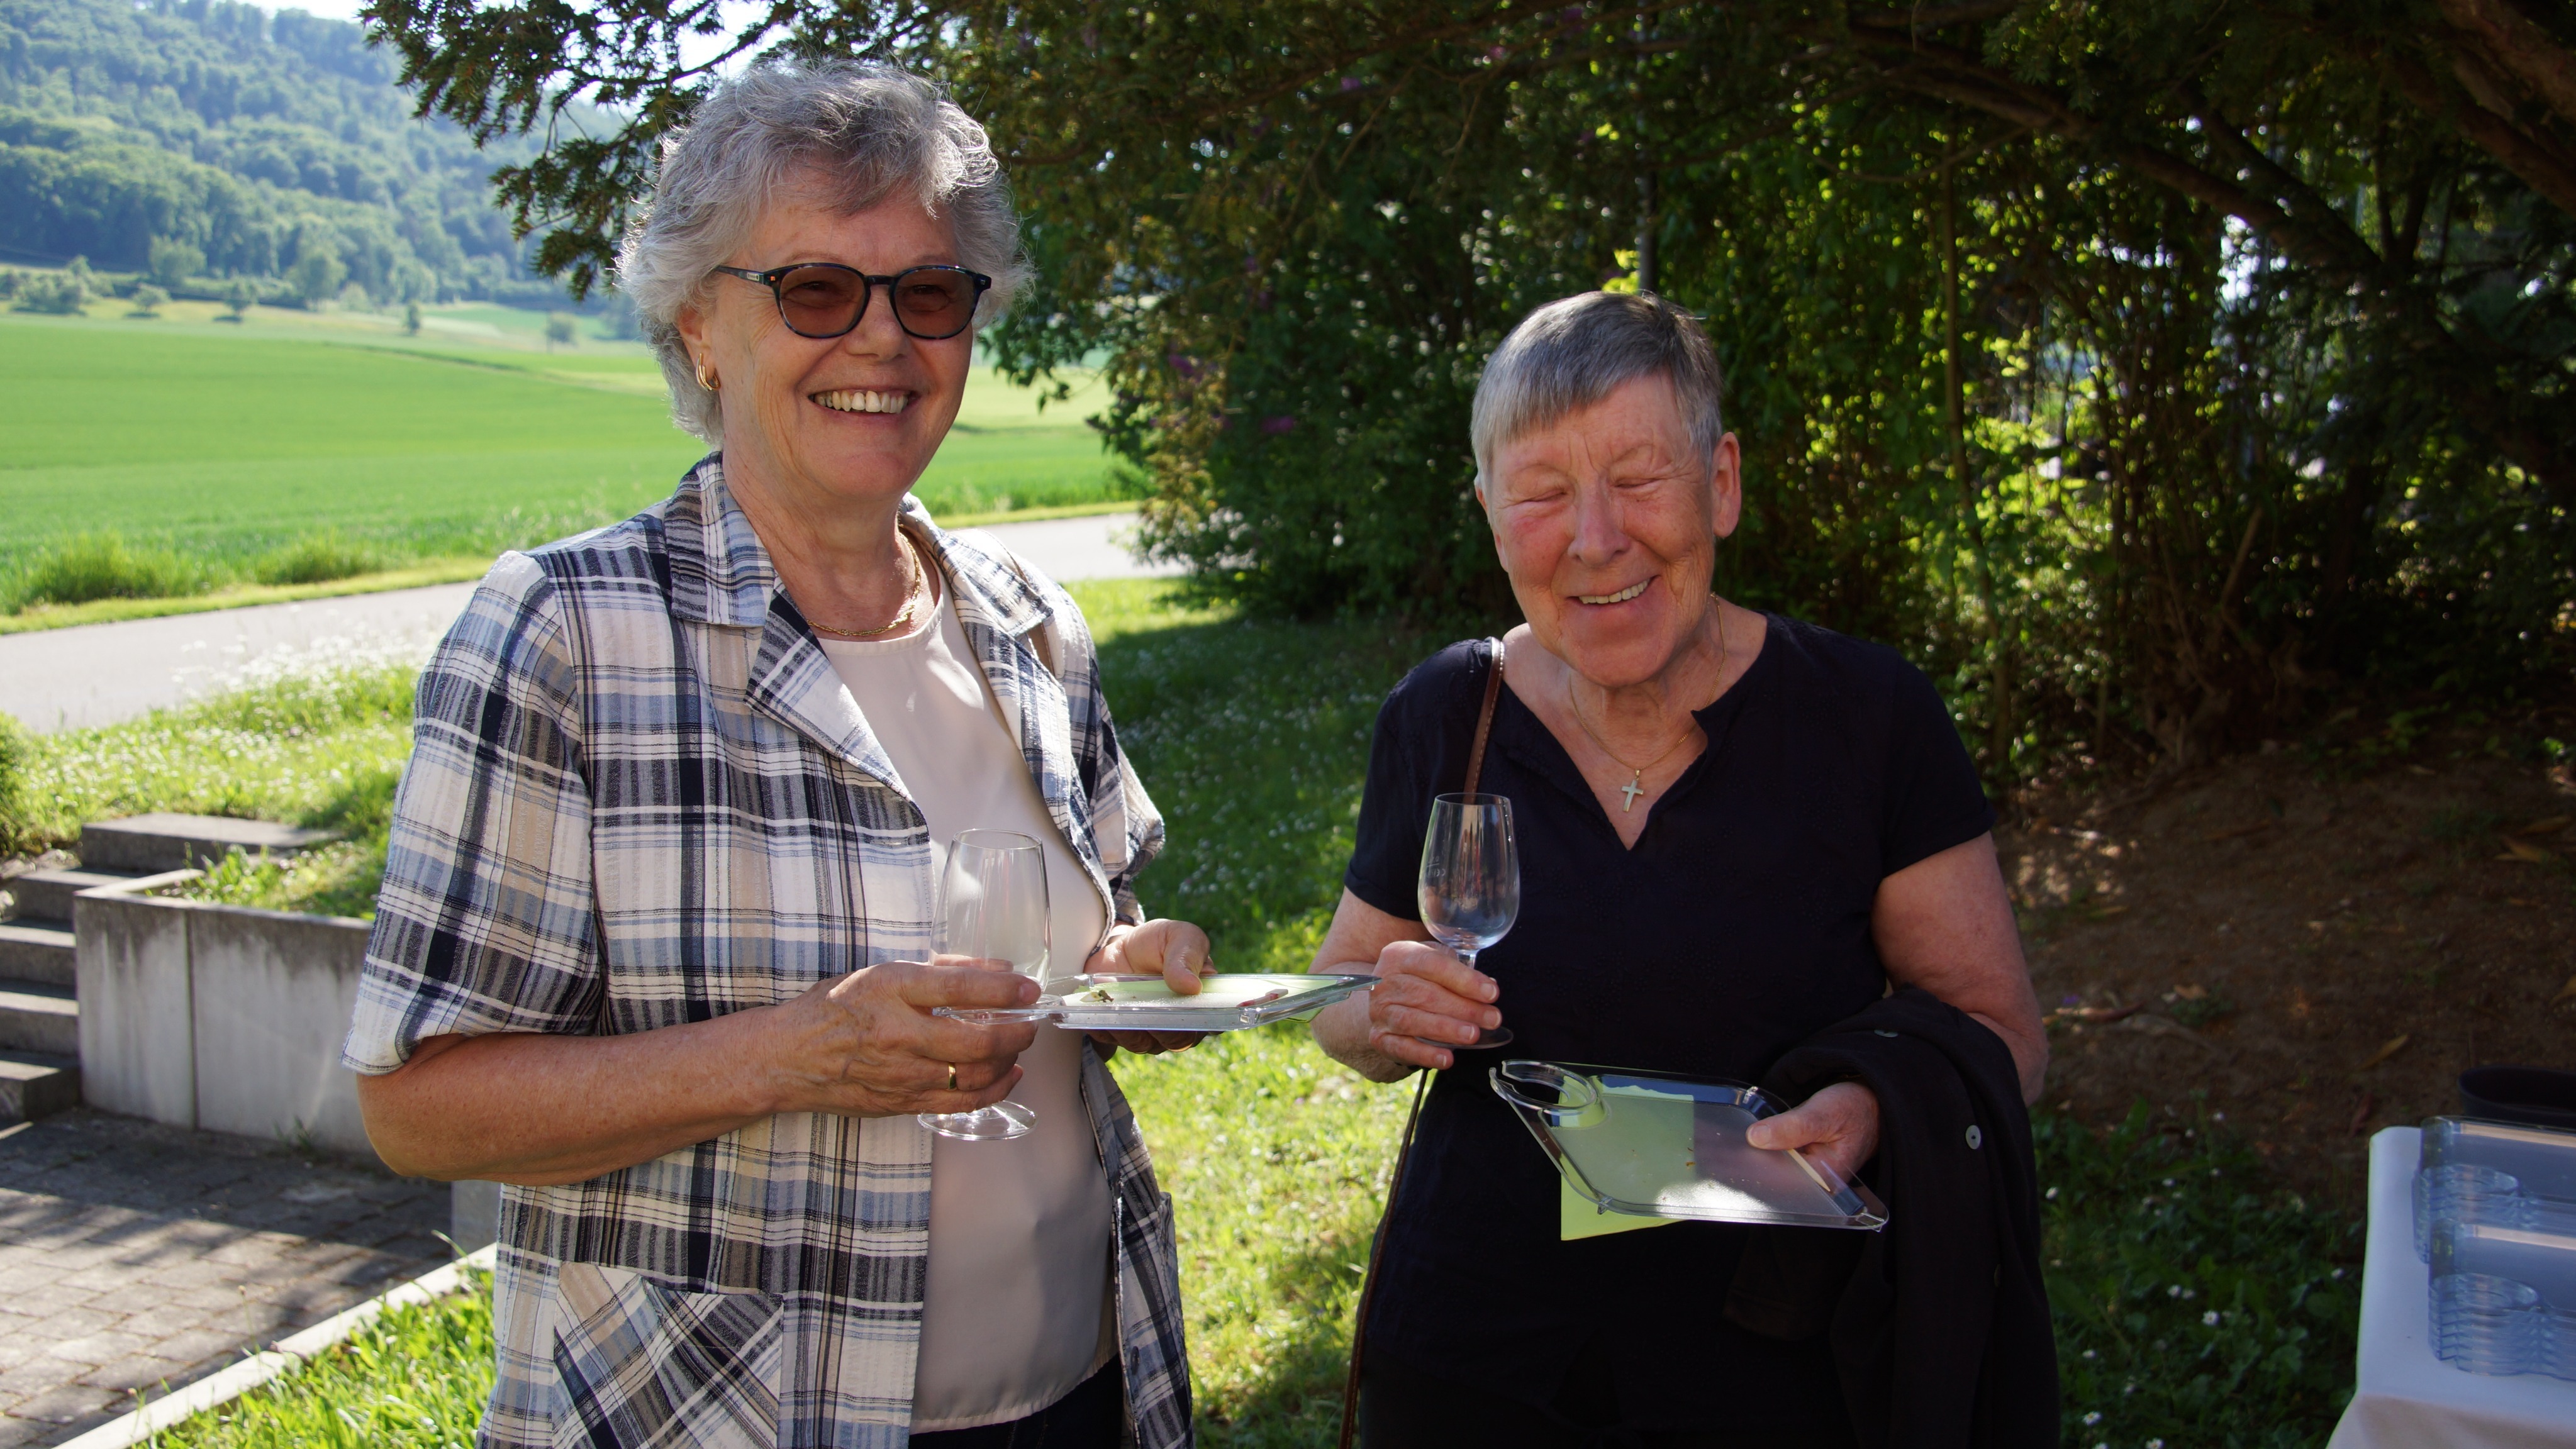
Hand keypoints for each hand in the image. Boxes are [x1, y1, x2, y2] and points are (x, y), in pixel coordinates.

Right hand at [758, 956, 1039, 1118]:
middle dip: (1016, 1032)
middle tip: (1031, 1022)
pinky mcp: (901, 1101)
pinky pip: (959, 1102)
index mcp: (890, 990)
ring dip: (1007, 1060)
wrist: (787, 1057)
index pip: (959, 988)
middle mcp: (897, 1033)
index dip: (1002, 989)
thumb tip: (993, 969)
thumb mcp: (878, 973)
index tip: (1028, 988)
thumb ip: (937, 971)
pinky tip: (1007, 1077)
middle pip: (975, 1040)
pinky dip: (992, 1091)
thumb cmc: (832, 1009)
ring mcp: (900, 1073)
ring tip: (1018, 1046)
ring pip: (973, 1075)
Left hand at [1087, 918, 1215, 1056]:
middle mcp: (1179, 1024)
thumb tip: (1193, 987)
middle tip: (1152, 1007)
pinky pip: (1113, 1039)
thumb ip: (1187, 957)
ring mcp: (1148, 1032)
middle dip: (1165, 1026)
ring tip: (1120, 1006)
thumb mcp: (1178, 936)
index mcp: (1202, 1001)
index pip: (1214, 1022)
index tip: (1191, 1010)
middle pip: (1178, 1039)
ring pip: (1144, 1044)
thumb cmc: (1158, 942)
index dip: (1206, 1021)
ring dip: (1131, 1027)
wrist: (1120, 946)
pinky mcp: (1119, 1031)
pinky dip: (1106, 1025)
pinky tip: (1102, 1009)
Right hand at [1358, 939, 1500, 1072]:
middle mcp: (1385, 982)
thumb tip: (1488, 988)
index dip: (1464, 979)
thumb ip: (1459, 971)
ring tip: (1473, 1035)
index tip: (1491, 993)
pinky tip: (1447, 1058)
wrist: (1387, 1000)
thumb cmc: (1420, 979)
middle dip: (1464, 1008)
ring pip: (1412, 1020)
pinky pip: (1401, 1048)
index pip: (1433, 964)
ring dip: (1446, 1029)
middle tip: (1492, 1018)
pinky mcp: (1379, 1037)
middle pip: (1425, 994)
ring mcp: (1379, 1011)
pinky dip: (1425, 1055)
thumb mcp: (1435, 963)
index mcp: (1400, 956)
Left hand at [1743, 1081, 1880, 1186]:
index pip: (1783, 1183)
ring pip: (1776, 1166)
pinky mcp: (1804, 1158)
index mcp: (1826, 1178)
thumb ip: (1792, 1127)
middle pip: (1777, 1178)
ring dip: (1759, 1153)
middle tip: (1736, 1146)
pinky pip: (1780, 1156)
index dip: (1758, 1167)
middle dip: (1756, 1160)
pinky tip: (1757, 1138)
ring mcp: (1810, 1170)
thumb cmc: (1856, 1107)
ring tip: (1742, 1142)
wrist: (1872, 1100)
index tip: (1737, 1154)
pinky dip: (1768, 1146)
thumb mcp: (1825, 1113)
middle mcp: (1817, 1180)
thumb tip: (1756, 1138)